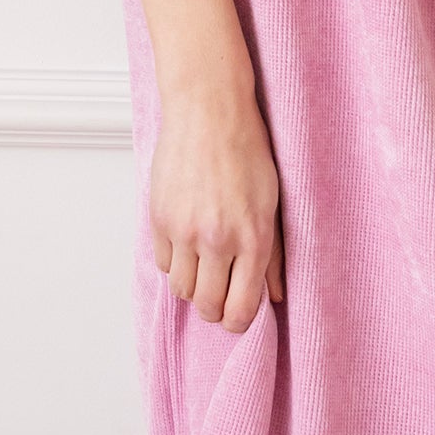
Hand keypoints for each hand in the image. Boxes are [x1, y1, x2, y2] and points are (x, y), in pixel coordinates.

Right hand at [147, 82, 283, 333]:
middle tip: (221, 293)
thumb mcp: (272, 203)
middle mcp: (217, 240)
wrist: (208, 112)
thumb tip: (274, 295)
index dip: (239, 322)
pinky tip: (188, 242)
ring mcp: (184, 231)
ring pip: (182, 290)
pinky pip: (163, 263)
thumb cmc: (246, 151)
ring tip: (204, 265)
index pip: (241, 308)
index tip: (238, 316)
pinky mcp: (159, 219)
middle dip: (215, 308)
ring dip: (193, 285)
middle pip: (207, 307)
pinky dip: (175, 261)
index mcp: (253, 238)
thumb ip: (273, 254)